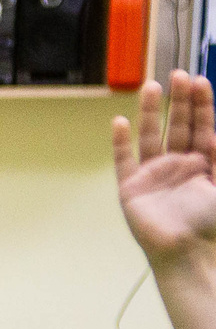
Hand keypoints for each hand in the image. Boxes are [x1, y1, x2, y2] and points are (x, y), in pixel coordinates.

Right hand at [115, 74, 215, 267]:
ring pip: (151, 136)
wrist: (188, 252)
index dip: (201, 104)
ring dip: (151, 112)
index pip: (202, 126)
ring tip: (152, 87)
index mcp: (203, 163)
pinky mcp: (131, 189)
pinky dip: (121, 143)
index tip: (200, 81)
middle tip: (180, 76)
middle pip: (178, 125)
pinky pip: (124, 161)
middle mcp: (177, 165)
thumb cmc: (211, 223)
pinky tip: (121, 123)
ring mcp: (153, 176)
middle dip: (180, 101)